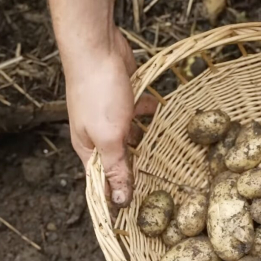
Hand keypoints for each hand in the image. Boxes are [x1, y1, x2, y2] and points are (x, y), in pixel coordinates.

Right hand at [65, 28, 156, 206]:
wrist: (97, 46)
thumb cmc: (97, 92)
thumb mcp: (109, 137)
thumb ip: (116, 168)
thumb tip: (118, 200)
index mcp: (88, 149)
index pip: (103, 182)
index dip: (118, 196)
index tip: (137, 214)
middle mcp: (98, 135)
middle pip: (119, 161)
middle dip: (137, 171)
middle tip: (163, 187)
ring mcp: (110, 115)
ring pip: (132, 137)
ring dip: (148, 142)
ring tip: (171, 155)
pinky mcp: (124, 98)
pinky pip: (140, 113)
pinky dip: (151, 115)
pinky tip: (164, 116)